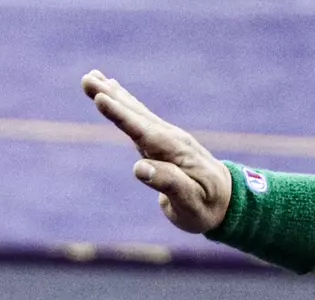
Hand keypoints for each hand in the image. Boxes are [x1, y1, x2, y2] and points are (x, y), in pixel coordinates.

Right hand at [82, 70, 232, 234]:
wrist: (227, 200)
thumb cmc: (207, 206)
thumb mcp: (189, 202)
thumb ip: (168, 183)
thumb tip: (139, 168)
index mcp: (174, 151)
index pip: (142, 130)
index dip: (120, 115)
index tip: (100, 98)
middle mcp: (169, 138)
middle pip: (135, 114)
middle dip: (110, 96)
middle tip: (86, 78)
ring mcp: (165, 137)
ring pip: (135, 112)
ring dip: (113, 94)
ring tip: (92, 77)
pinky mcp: (160, 142)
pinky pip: (137, 118)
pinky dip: (123, 104)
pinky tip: (113, 93)